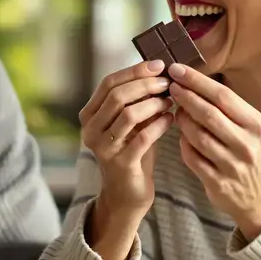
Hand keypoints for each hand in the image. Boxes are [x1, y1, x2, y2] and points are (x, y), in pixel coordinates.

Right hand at [79, 60, 174, 216]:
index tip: (159, 65)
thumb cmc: (131, 152)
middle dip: (145, 86)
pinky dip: (160, 124)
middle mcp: (90, 130)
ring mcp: (103, 148)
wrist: (126, 193)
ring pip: (128, 114)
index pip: (108, 83)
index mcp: (89, 115)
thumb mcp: (131, 122)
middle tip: (167, 84)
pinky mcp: (120, 163)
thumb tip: (158, 70)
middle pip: (117, 96)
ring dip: (153, 104)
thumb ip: (137, 99)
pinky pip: (143, 137)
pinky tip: (171, 120)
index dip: (134, 71)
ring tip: (170, 101)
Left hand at [166, 63, 260, 239]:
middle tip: (170, 86)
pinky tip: (180, 135)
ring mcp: (231, 165)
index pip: (223, 96)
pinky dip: (183, 143)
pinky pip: (192, 157)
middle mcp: (246, 144)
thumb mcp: (252, 129)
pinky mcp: (217, 182)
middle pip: (208, 114)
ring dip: (181, 120)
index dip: (197, 81)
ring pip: (197, 136)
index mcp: (256, 125)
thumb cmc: (253, 155)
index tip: (177, 70)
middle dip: (185, 97)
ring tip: (175, 110)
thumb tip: (196, 83)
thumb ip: (229, 109)